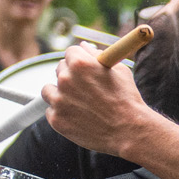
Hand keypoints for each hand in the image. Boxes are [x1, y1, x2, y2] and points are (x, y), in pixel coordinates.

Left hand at [41, 42, 159, 158]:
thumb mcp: (119, 71)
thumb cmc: (127, 100)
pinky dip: (61, 113)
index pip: (70, 52)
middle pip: (60, 69)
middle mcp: (66, 79)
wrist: (129, 131)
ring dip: (60, 94)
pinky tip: (79, 117)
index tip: (86, 69)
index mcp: (81, 63)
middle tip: (87, 89)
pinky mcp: (56, 119)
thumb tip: (84, 46)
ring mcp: (59, 100)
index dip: (80, 60)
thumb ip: (97, 55)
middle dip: (71, 76)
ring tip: (80, 104)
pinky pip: (51, 111)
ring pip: (49, 90)